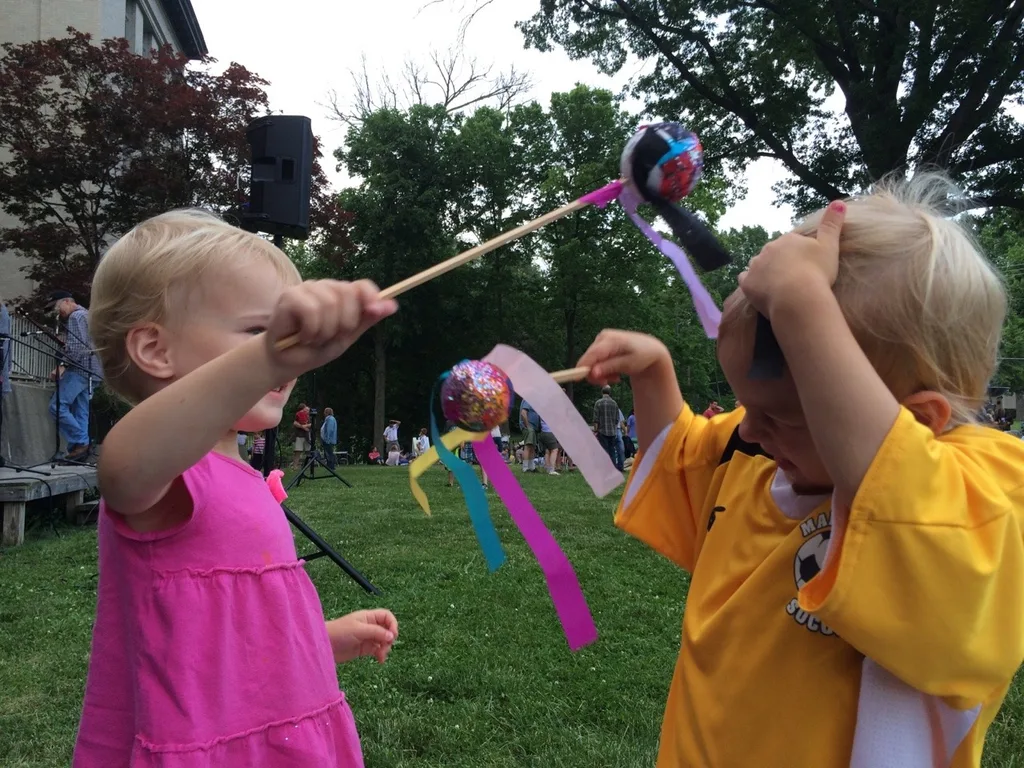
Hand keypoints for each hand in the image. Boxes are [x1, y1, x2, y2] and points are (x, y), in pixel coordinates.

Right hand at [266, 280, 396, 380]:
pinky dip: (311, 331)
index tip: (374, 311)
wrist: (287, 362)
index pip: (362, 285)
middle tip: (329, 336)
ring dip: (325, 331)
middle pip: (348, 293)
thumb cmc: (316, 348)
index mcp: (341, 294)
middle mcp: (325, 287)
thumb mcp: (347, 336)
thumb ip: (367, 319)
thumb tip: (392, 305)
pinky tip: (303, 337)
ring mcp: (307, 288)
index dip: (371, 297)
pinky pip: (311, 311)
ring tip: (314, 338)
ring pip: (329, 304)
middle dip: (344, 324)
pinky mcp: (289, 295)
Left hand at [327, 609, 397, 664]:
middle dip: (389, 639)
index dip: (392, 624)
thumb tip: (392, 636)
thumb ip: (376, 632)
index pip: (386, 616)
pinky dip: (380, 655)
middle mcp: (369, 626)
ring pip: (383, 641)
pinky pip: (377, 650)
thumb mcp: (359, 630)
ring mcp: (367, 638)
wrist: (324, 646)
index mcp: (368, 617)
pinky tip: (380, 660)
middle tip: (385, 647)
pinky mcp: (364, 649)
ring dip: (385, 648)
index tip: (392, 635)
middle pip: (387, 630)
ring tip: (381, 656)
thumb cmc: (340, 632)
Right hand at [577, 329, 671, 384]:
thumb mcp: (628, 364)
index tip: (578, 380)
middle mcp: (602, 337)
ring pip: (592, 362)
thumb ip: (609, 368)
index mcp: (610, 340)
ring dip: (602, 373)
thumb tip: (592, 373)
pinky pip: (595, 360)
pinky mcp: (601, 344)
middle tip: (611, 381)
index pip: (591, 354)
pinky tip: (615, 371)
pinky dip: (603, 369)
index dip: (583, 367)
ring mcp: (601, 340)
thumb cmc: (642, 356)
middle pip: (589, 359)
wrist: (650, 349)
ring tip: (616, 376)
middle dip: (597, 374)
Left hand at [738, 200, 845, 318]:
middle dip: (780, 262)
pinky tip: (761, 290)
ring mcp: (755, 265)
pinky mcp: (747, 283)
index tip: (805, 265)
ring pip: (758, 265)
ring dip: (765, 271)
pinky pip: (746, 280)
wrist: (798, 297)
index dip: (797, 254)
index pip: (790, 243)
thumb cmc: (817, 272)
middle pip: (773, 253)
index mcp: (787, 239)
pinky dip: (752, 283)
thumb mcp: (830, 246)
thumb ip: (832, 225)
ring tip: (777, 285)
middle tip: (793, 277)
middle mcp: (768, 249)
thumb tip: (838, 202)